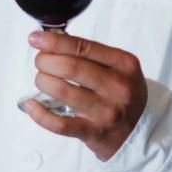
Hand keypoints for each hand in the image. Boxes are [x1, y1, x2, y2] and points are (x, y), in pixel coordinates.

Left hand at [24, 30, 146, 160]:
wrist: (139, 130)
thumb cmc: (123, 94)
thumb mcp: (119, 67)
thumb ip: (91, 54)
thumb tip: (53, 40)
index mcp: (124, 64)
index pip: (84, 47)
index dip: (55, 41)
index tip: (37, 39)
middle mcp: (118, 87)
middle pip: (71, 67)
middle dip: (46, 60)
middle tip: (40, 61)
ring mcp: (106, 111)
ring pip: (62, 91)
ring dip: (42, 81)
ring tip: (41, 79)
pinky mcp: (93, 132)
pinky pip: (59, 123)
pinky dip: (39, 113)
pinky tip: (32, 105)